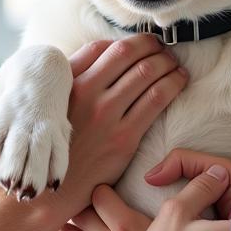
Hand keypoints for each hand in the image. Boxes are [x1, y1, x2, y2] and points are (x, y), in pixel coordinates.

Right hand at [53, 36, 187, 213]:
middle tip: (164, 48)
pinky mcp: (124, 137)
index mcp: (68, 83)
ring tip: (175, 63)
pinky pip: (156, 99)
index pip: (103, 47)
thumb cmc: (55, 146)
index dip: (128, 41)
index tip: (142, 43)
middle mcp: (87, 93)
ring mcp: (106, 115)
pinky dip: (173, 84)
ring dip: (166, 62)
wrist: (51, 189)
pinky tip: (180, 80)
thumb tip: (104, 52)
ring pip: (146, 73)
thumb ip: (73, 77)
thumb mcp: (53, 105)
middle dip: (152, 46)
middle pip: (128, 54)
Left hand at [61, 148, 230, 230]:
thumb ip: (200, 193)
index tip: (94, 183)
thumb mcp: (193, 225)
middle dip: (75, 207)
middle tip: (65, 198)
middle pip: (85, 220)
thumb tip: (217, 171)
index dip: (97, 188)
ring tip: (61, 226)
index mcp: (130, 227)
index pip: (101, 198)